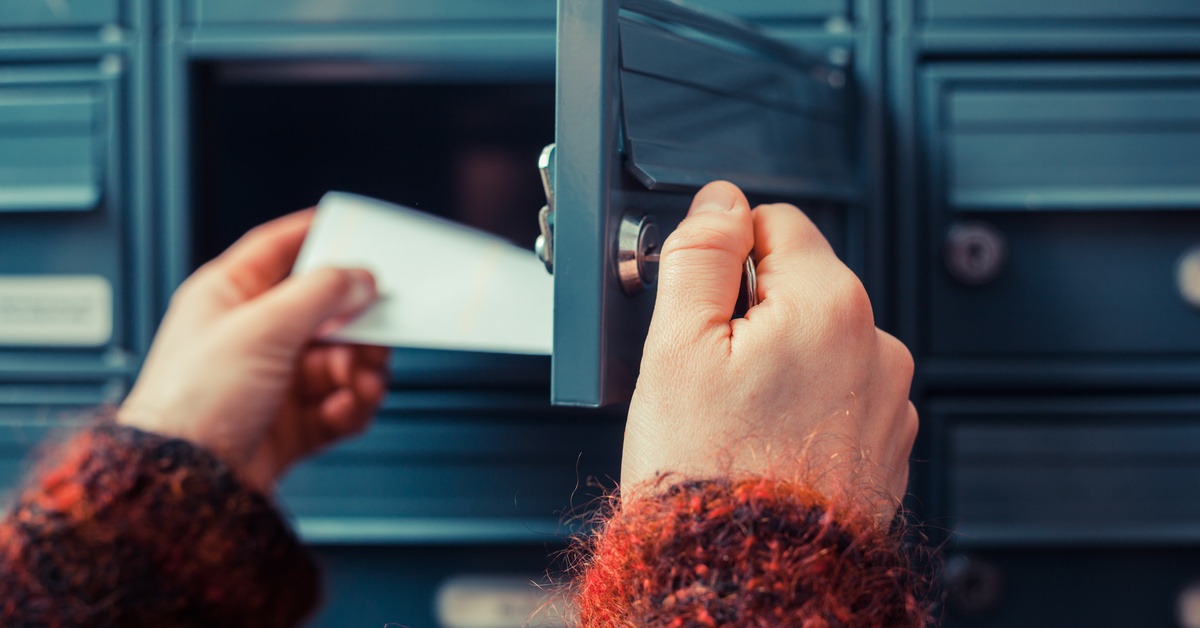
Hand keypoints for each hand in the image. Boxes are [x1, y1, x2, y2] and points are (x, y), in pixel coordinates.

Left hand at [119, 210, 390, 492]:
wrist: (187, 483)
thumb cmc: (193, 402)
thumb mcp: (263, 328)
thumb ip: (320, 294)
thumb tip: (359, 277)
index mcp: (228, 298)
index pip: (278, 250)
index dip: (315, 235)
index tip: (354, 228)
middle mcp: (252, 337)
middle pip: (324, 313)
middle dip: (356, 326)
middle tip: (377, 332)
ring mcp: (273, 382)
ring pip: (339, 361)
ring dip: (360, 371)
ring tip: (362, 382)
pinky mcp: (291, 424)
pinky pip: (339, 405)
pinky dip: (352, 407)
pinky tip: (346, 409)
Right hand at [623, 182, 916, 517]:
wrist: (748, 576)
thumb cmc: (709, 472)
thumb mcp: (676, 346)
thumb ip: (700, 254)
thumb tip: (720, 202)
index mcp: (830, 304)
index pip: (776, 222)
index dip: (724, 255)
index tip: (699, 304)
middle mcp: (877, 345)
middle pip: (799, 285)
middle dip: (750, 313)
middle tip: (707, 373)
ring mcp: (888, 400)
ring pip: (818, 342)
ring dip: (779, 361)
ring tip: (737, 416)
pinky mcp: (885, 445)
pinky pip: (839, 394)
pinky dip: (804, 405)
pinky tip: (766, 440)